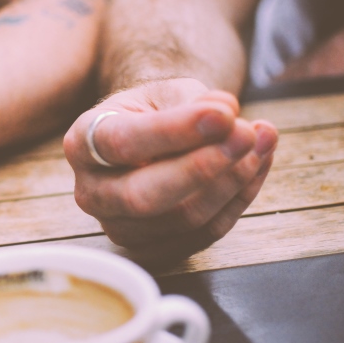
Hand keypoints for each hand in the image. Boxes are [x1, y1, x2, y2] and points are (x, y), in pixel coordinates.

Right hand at [63, 78, 277, 258]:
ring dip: (232, 181)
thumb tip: (225, 114)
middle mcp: (91, 192)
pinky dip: (238, 200)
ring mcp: (117, 227)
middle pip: (143, 196)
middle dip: (205, 167)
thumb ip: (195, 102)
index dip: (175, 131)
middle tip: (247, 134)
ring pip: (182, 219)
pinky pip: (203, 235)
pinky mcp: (151, 250)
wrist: (150, 139)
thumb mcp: (168, 92)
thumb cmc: (156, 112)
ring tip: (261, 141)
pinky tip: (256, 166)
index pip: (122, 142)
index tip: (225, 113)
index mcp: (82, 143)